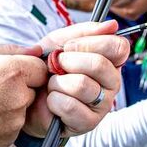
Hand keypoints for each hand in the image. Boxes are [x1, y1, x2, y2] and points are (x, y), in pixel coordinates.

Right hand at [0, 45, 48, 146]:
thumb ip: (10, 50)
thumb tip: (36, 50)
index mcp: (12, 72)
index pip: (41, 67)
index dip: (28, 68)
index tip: (10, 71)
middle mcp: (19, 97)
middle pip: (34, 88)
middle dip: (21, 87)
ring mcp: (16, 121)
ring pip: (25, 107)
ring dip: (13, 104)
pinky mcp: (10, 138)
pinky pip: (15, 125)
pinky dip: (5, 121)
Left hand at [26, 21, 128, 137]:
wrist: (28, 96)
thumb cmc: (47, 68)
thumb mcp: (60, 42)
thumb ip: (84, 32)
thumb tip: (112, 24)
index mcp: (110, 60)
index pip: (118, 47)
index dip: (91, 43)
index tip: (69, 47)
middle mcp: (112, 82)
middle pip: (99, 64)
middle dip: (69, 62)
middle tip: (56, 66)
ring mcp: (103, 104)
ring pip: (82, 85)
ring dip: (57, 83)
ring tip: (53, 85)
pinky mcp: (89, 122)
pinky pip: (70, 105)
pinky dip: (53, 101)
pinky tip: (52, 102)